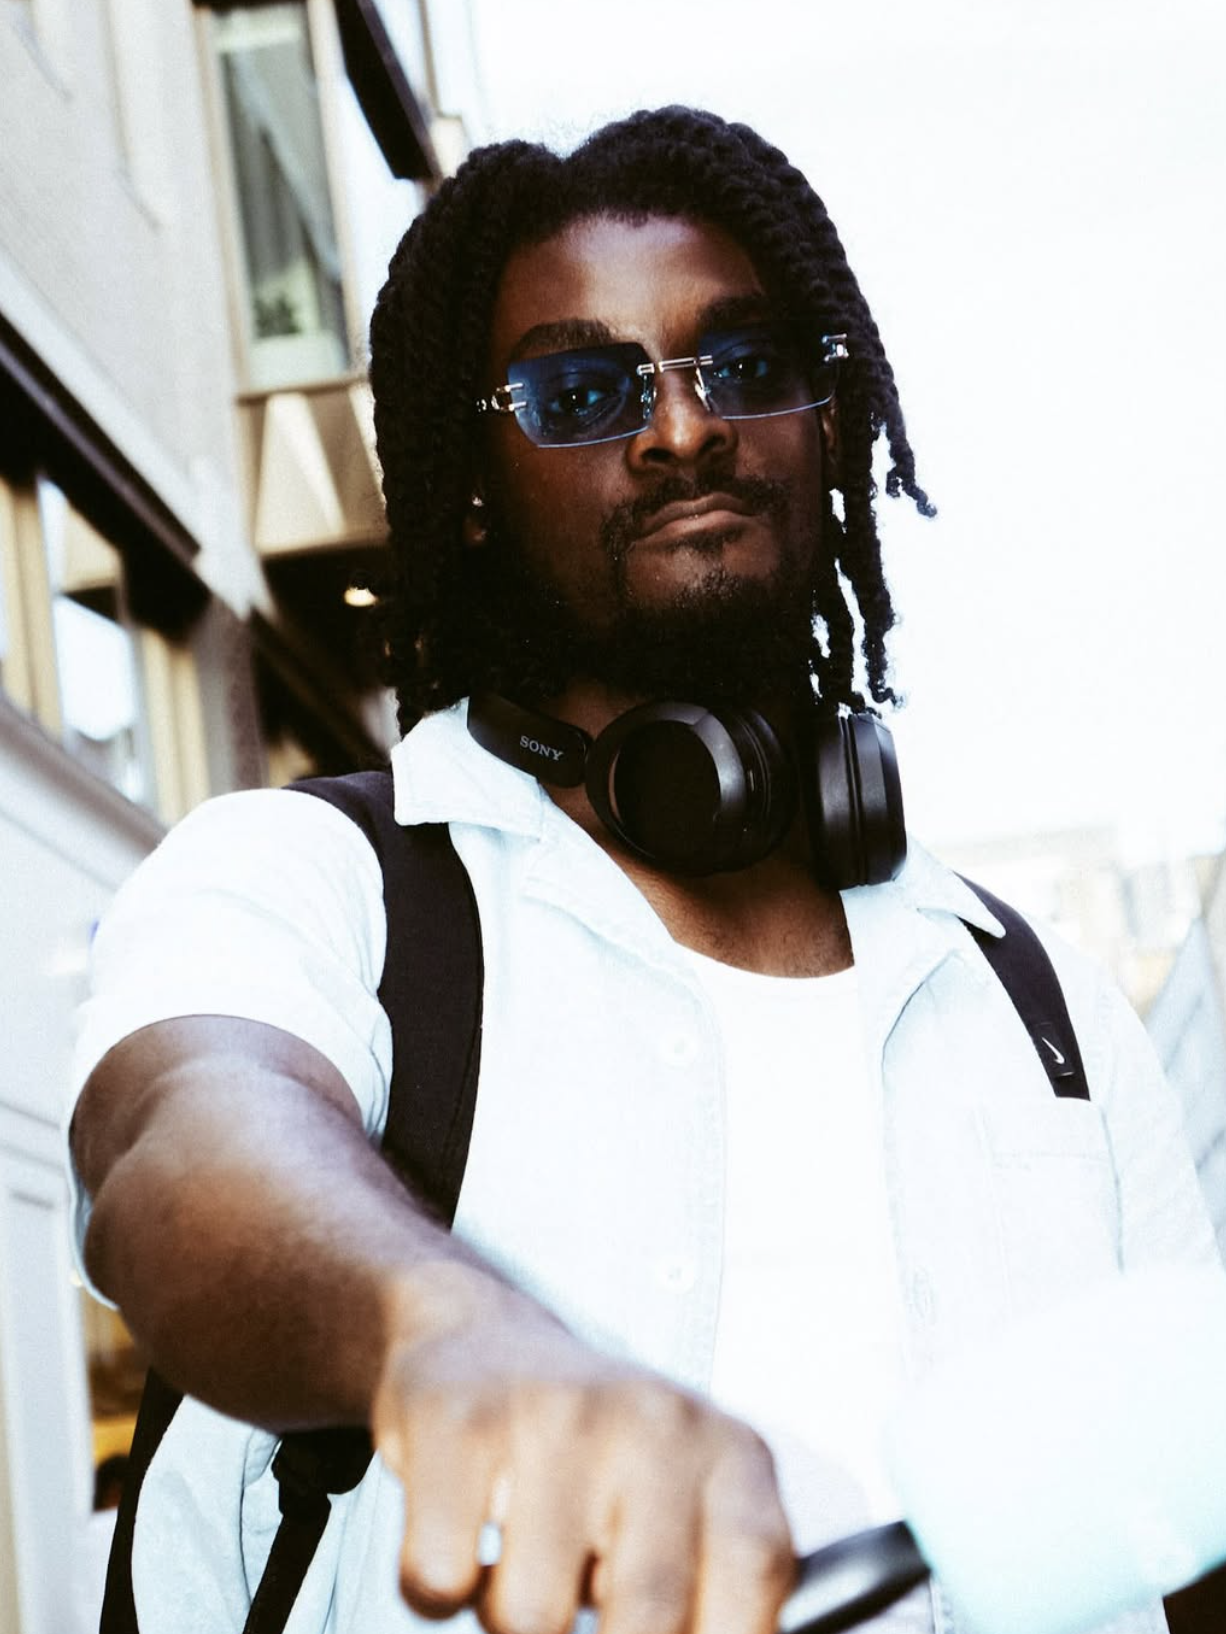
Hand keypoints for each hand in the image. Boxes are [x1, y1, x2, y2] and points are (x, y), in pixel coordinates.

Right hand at [372, 1275, 794, 1633]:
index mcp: (727, 1452)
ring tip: (522, 1563)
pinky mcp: (460, 1420)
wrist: (481, 1338)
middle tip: (568, 1624)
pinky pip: (438, 1579)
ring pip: (530, 1619)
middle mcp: (654, 1420)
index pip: (755, 1577)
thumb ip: (706, 1592)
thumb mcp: (684, 1504)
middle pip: (647, 1619)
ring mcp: (557, 1413)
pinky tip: (459, 1534)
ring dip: (509, 1621)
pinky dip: (437, 1587)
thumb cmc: (593, 1449)